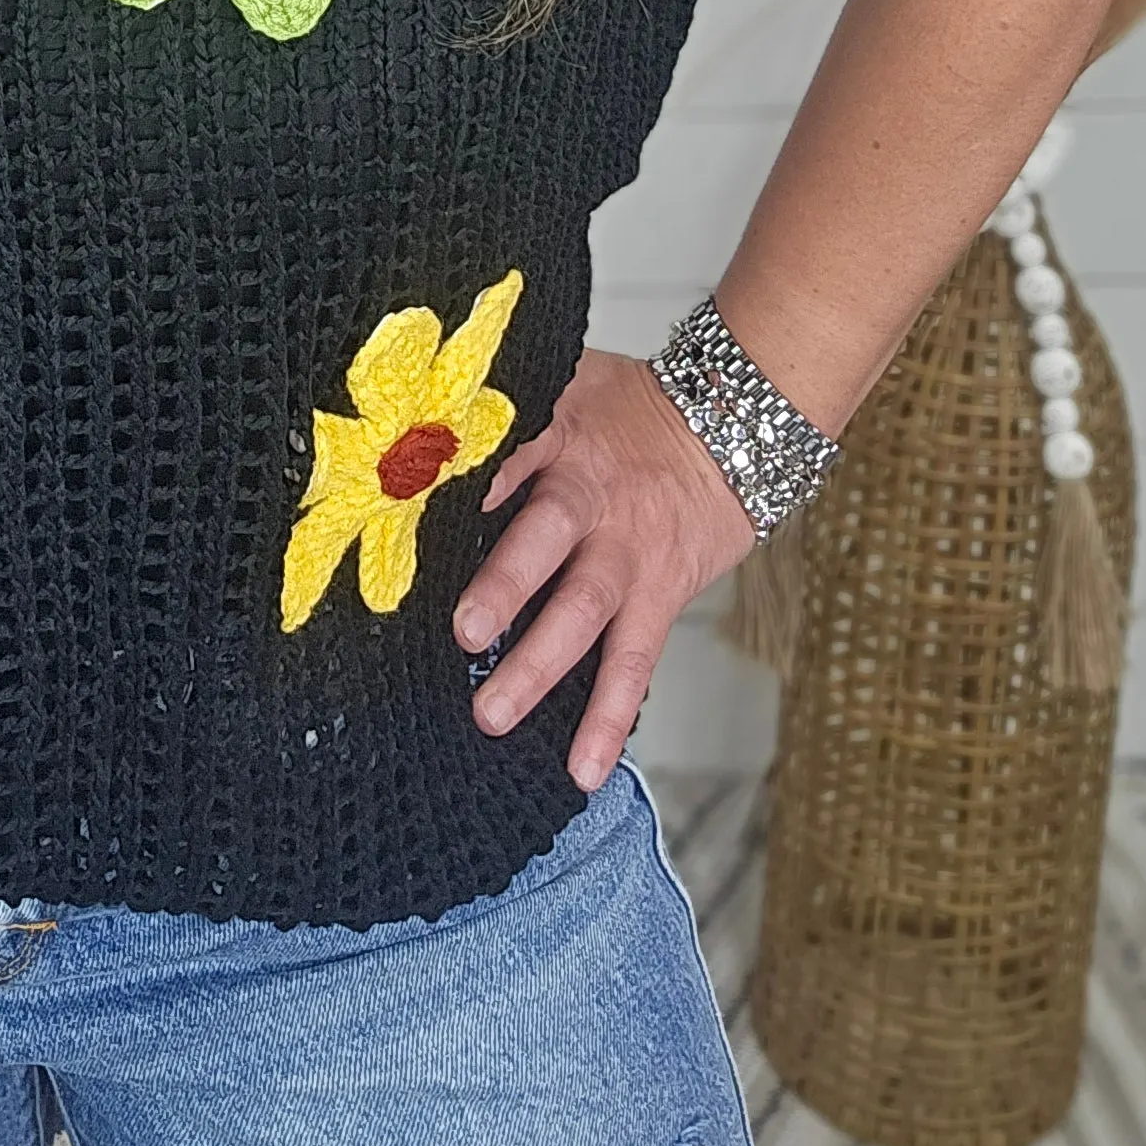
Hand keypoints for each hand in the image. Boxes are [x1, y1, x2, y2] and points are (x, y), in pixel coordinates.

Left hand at [451, 346, 757, 792]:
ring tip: (493, 714)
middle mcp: (591, 494)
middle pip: (546, 536)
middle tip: (462, 631)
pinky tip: (583, 768)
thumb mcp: (565, 377)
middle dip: (506, 584)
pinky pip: (635, 662)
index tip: (411, 514)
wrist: (734, 427)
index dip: (463, 480)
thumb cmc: (628, 406)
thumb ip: (505, 400)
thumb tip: (417, 417)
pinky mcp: (659, 595)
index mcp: (556, 432)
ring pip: (585, 610)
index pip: (505, 451)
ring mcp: (626, 551)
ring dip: (541, 665)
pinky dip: (611, 718)